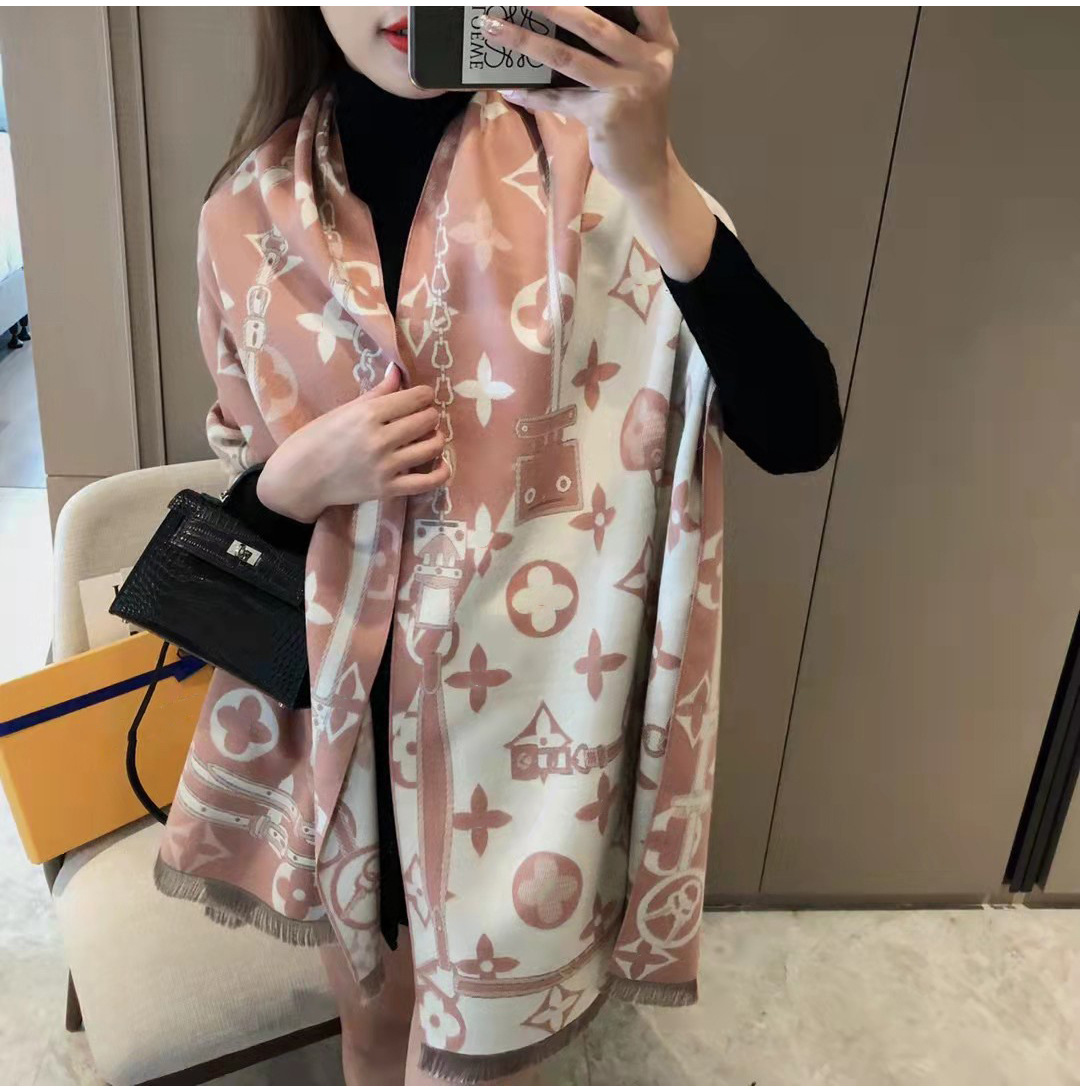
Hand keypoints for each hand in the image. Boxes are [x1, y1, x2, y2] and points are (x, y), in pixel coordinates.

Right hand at [257, 364, 450, 522]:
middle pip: (428, 420)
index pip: (417, 398)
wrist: (299, 478)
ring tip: (427, 437)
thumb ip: (378, 392)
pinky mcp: (388, 489)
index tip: (420, 398)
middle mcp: (380, 439)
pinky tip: (441, 463)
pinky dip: (442, 472)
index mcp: (369, 413)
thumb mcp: (345, 410)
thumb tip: (398, 370)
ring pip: (432, 446)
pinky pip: (428, 481)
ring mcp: (386, 466)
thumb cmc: (318, 438)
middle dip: (429, 415)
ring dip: (436, 438)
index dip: (424, 395)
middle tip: (422, 417)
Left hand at [484, 6, 674, 193]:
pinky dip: (534, 96)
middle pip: (593, 25)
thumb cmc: (638, 117)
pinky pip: (560, 99)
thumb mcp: (640, 74)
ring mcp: (628, 88)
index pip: (647, 4)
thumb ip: (619, 47)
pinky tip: (513, 89)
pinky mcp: (606, 116)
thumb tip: (566, 19)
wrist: (648, 169)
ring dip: (526, 42)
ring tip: (496, 30)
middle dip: (553, 6)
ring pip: (568, 58)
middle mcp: (648, 61)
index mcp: (659, 44)